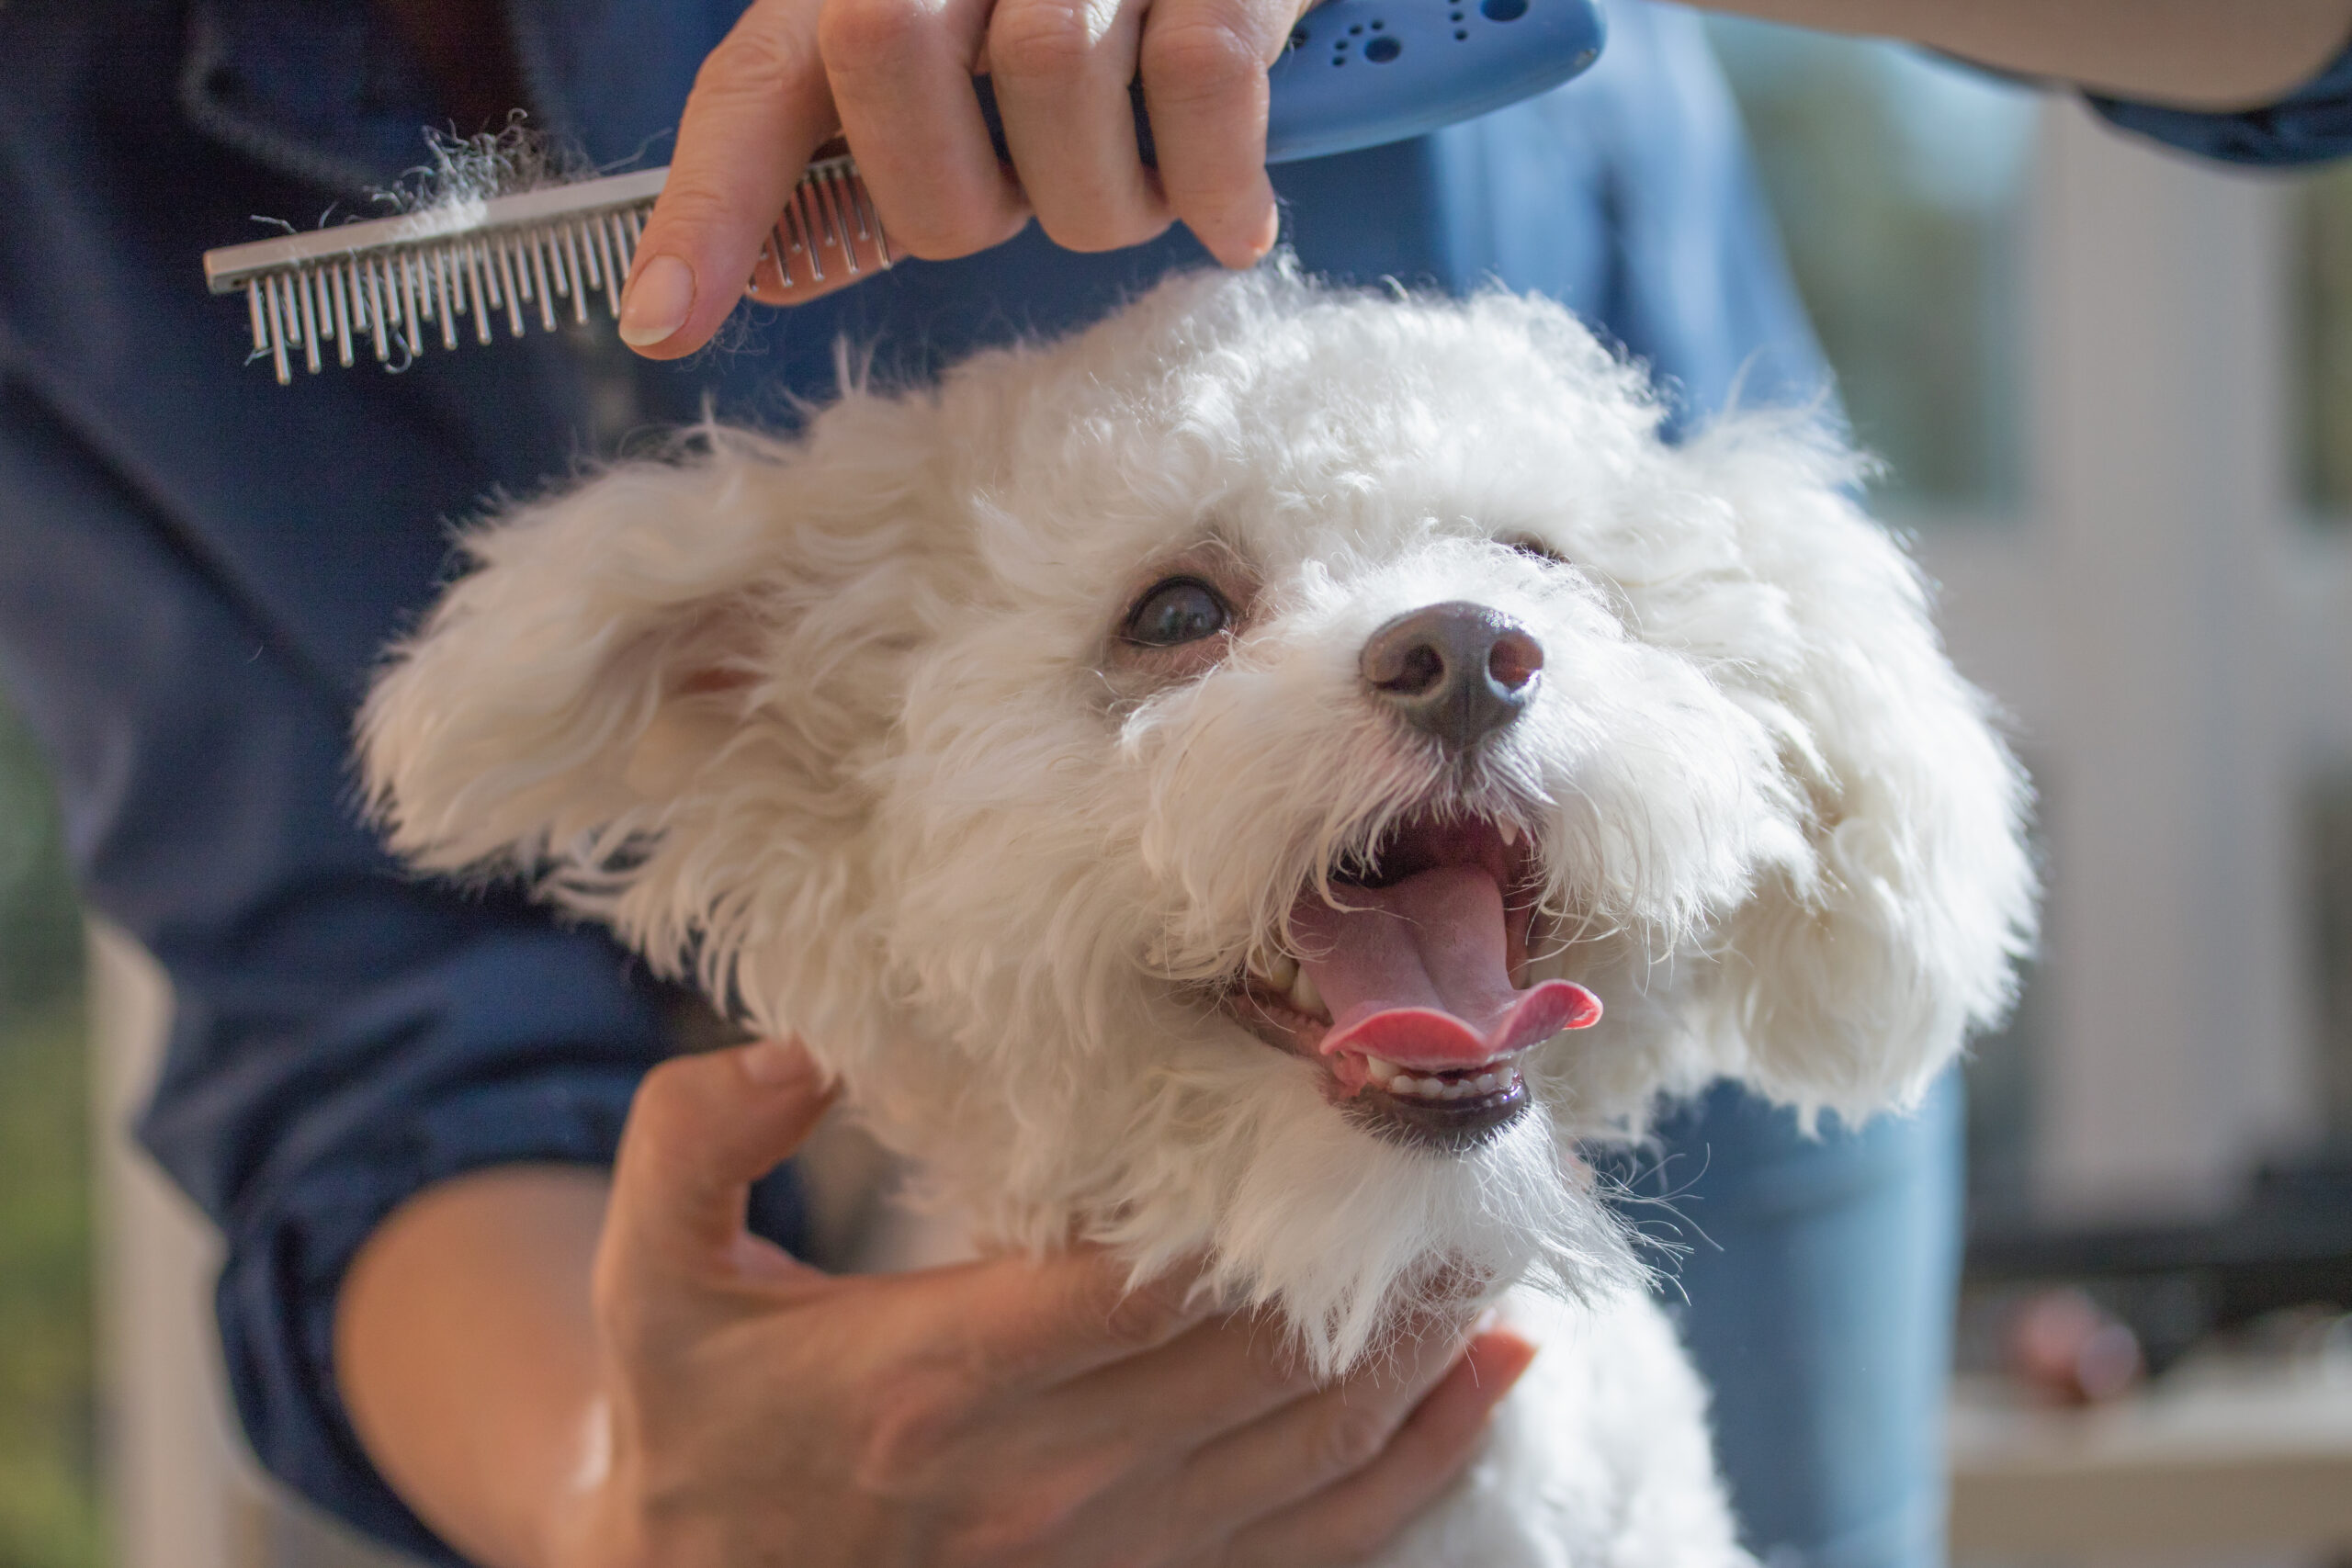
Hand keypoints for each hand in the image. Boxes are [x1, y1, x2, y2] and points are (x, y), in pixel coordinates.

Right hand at [548, 1038, 1535, 1566]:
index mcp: (939, 1376)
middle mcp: (1050, 1476)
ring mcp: (1114, 1555)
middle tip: (1475, 1132)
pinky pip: (1327, 1539)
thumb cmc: (693, 1427)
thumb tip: (810, 1041)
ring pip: (1325, 1438)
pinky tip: (1497, 1375)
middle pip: (1273, 1347)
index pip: (1154, 1274)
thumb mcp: (652, 1274)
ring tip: (1501, 1221)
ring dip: (1434, 1331)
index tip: (1341, 1082)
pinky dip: (1427, 1458)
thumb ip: (698, 1135)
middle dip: (1388, 1239)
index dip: (1269, 1185)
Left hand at [615, 0, 1307, 356]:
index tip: (665, 319)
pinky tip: (1229, 221)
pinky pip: (1199, 81)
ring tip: (1130, 182)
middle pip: (888, 60)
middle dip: (953, 193)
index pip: (759, 80)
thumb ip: (861, 160)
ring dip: (1097, 197)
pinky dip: (1212, 180)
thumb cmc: (1079, 11)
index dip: (709, 203)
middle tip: (1013, 200)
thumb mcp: (950, 67)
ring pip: (1055, 77)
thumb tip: (771, 271)